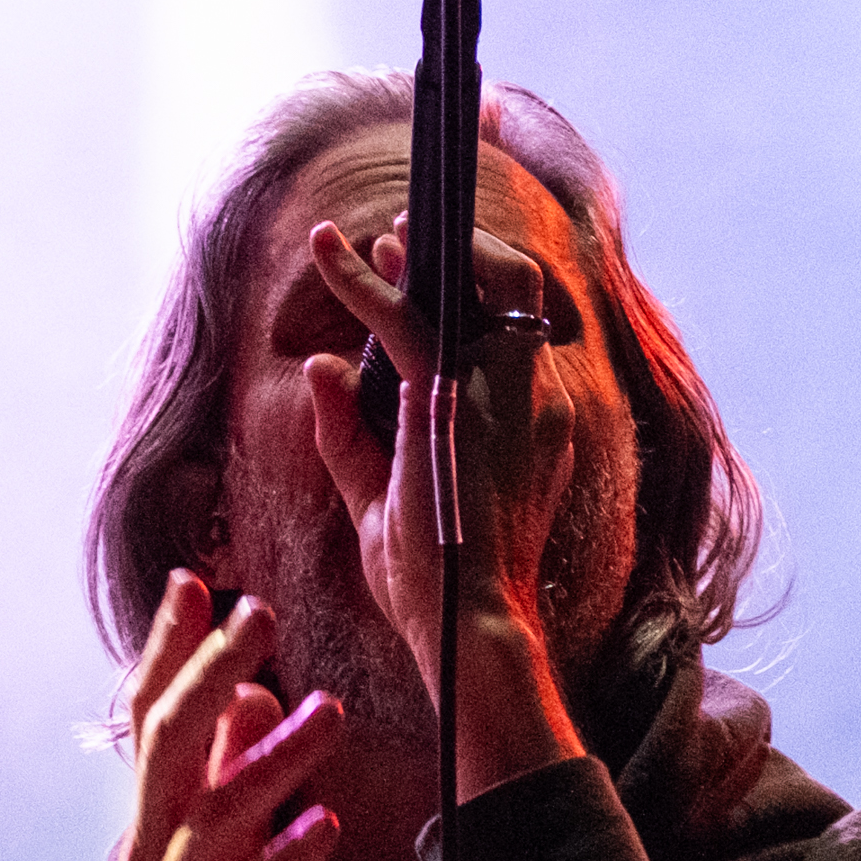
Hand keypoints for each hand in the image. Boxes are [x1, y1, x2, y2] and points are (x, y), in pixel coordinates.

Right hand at [112, 571, 342, 860]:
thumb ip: (226, 777)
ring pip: (208, 821)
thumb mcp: (216, 856)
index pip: (150, 719)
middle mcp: (147, 854)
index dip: (169, 651)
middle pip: (168, 749)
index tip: (194, 583)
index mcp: (152, 821)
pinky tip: (325, 827)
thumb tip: (256, 695)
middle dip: (209, 677)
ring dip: (268, 761)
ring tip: (326, 711)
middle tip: (257, 613)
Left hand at [303, 215, 576, 696]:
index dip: (469, 290)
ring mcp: (512, 394)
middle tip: (402, 233)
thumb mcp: (381, 498)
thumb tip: (323, 364)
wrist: (464, 626)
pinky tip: (330, 259)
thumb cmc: (432, 581)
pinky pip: (413, 319)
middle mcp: (538, 400)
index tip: (412, 267)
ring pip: (491, 283)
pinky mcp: (461, 400)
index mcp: (534, 424)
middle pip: (518, 290)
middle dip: (466, 249)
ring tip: (366, 235)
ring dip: (428, 249)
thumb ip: (353, 431)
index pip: (514, 331)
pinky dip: (364, 284)